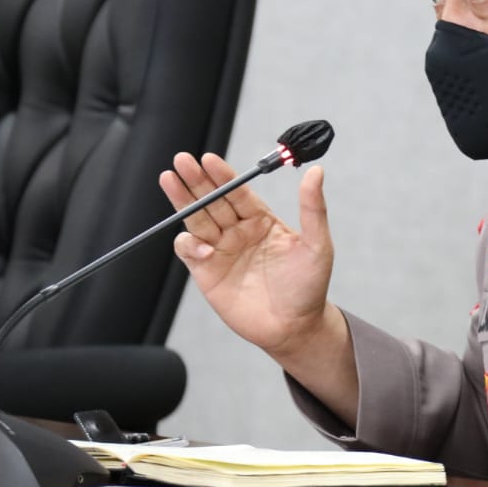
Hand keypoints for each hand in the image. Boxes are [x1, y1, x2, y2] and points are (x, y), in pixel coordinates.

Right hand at [158, 152, 334, 359]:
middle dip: (196, 180)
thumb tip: (316, 171)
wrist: (295, 328)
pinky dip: (189, 244)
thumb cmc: (309, 286)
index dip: (223, 175)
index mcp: (261, 220)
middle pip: (212, 200)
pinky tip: (199, 244)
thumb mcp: (318, 244)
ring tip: (169, 179)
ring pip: (196, 219)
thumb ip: (313, 208)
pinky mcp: (206, 272)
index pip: (237, 191)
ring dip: (182, 200)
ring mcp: (220, 250)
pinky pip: (189, 251)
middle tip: (182, 160)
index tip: (209, 158)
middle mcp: (237, 231)